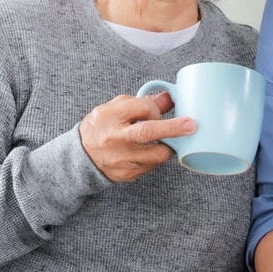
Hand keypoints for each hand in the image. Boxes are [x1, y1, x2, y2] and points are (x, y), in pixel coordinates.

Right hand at [77, 92, 193, 181]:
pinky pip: (151, 167)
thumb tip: (169, 97)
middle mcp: (113, 138)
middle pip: (147, 132)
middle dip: (173, 128)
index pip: (142, 108)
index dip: (155, 109)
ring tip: (168, 141)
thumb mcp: (116, 108)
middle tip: (191, 125)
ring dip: (168, 147)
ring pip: (155, 154)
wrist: (80, 157)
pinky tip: (150, 152)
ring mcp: (119, 159)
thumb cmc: (102, 127)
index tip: (158, 112)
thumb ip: (142, 103)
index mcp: (109, 116)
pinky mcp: (126, 174)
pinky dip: (156, 159)